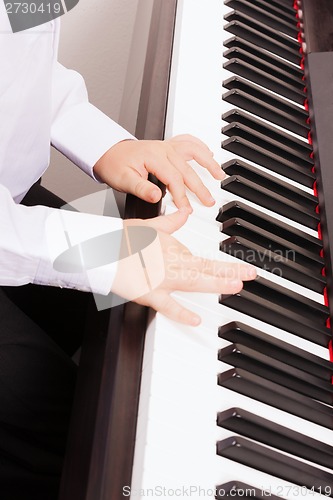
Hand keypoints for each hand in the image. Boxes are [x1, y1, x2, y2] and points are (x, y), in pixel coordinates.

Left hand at [93, 134, 224, 211]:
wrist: (108, 151)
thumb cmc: (115, 165)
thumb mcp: (123, 180)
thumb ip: (141, 188)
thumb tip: (157, 197)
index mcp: (153, 156)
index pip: (174, 179)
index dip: (182, 196)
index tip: (187, 209)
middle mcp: (163, 149)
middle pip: (187, 169)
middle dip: (200, 187)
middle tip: (209, 201)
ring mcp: (167, 145)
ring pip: (193, 151)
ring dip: (208, 162)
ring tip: (219, 174)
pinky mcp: (168, 146)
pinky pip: (188, 142)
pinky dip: (200, 147)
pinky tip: (209, 153)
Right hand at [112, 210, 256, 325]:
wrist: (100, 246)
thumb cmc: (121, 236)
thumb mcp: (149, 224)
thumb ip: (171, 221)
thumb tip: (185, 213)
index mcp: (173, 249)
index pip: (206, 259)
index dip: (228, 265)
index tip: (246, 269)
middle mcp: (172, 263)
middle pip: (206, 270)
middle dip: (229, 273)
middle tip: (250, 276)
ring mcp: (162, 279)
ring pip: (194, 282)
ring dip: (215, 284)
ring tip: (235, 286)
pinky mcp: (148, 293)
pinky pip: (166, 305)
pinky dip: (181, 313)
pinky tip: (196, 320)